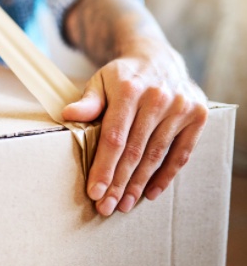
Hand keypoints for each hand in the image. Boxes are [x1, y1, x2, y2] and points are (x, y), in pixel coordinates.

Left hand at [62, 41, 208, 215]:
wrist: (157, 57)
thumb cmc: (122, 76)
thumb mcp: (100, 82)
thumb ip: (88, 102)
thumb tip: (68, 115)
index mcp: (130, 90)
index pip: (114, 138)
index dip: (104, 167)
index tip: (94, 192)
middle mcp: (158, 98)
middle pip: (135, 151)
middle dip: (119, 183)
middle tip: (106, 207)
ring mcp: (181, 107)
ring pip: (156, 156)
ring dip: (139, 184)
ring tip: (124, 204)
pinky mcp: (198, 115)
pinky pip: (181, 153)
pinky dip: (166, 176)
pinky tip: (150, 193)